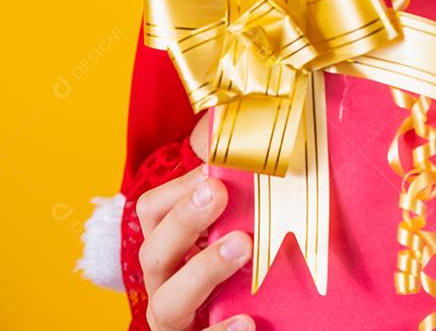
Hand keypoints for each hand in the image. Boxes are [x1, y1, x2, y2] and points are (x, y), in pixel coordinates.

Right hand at [136, 164, 255, 330]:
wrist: (259, 321)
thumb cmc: (250, 272)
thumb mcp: (242, 232)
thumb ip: (240, 196)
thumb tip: (241, 145)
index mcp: (172, 247)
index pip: (154, 211)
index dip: (179, 188)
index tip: (213, 171)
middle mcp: (166, 283)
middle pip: (153, 250)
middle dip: (184, 219)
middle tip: (220, 193)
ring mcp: (176, 320)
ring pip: (167, 301)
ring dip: (203, 270)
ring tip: (243, 246)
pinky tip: (246, 321)